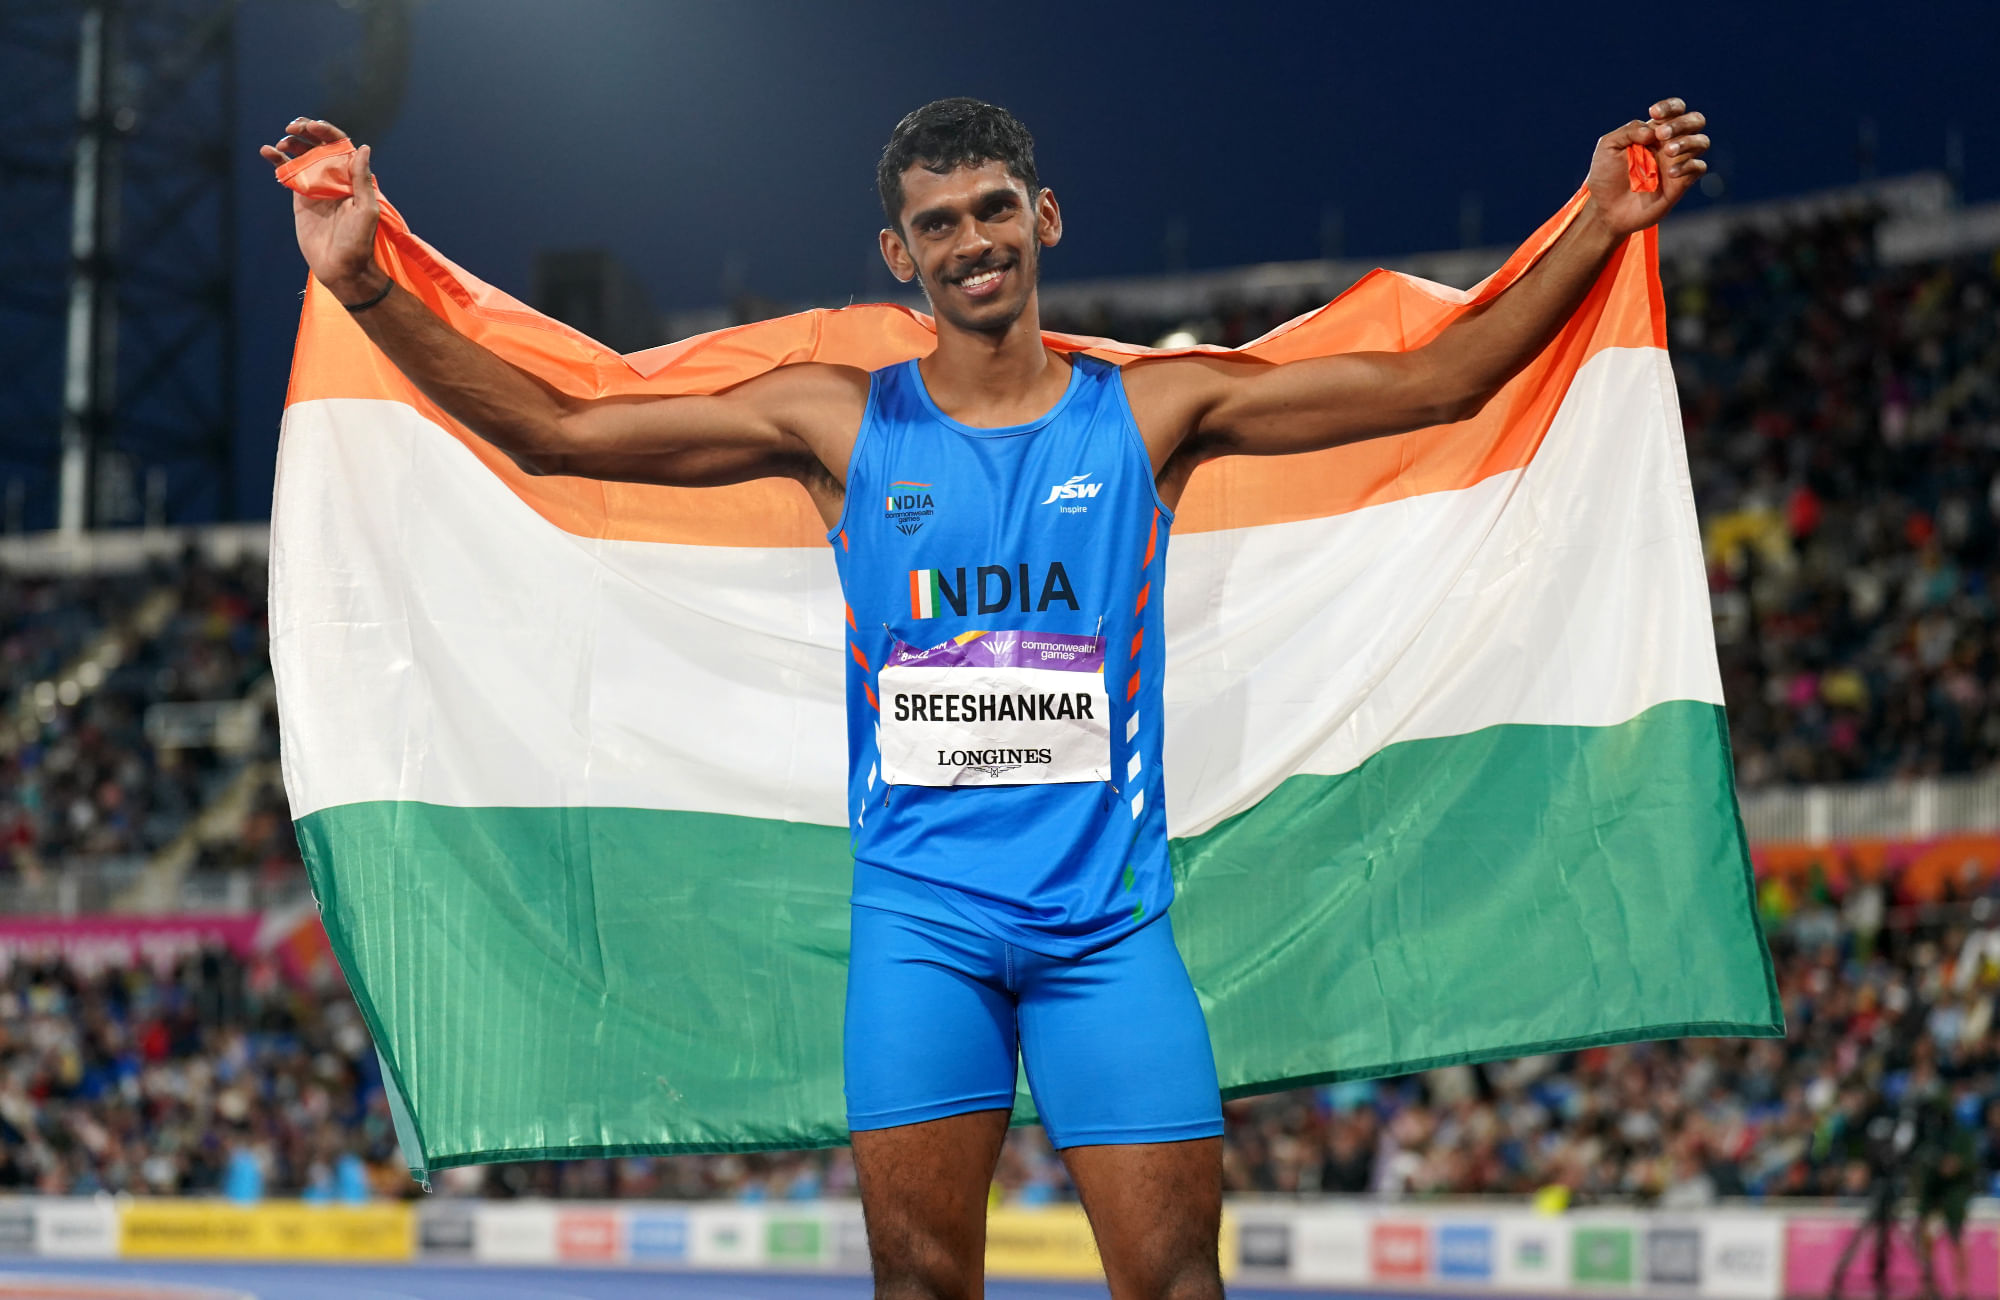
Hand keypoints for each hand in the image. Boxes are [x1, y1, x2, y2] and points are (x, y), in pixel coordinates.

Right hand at [259, 118, 386, 304]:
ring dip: (290, 144)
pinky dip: (277, 160)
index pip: (339, 145)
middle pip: (318, 145)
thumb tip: (362, 147)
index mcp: (352, 177)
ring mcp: (316, 186)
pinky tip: (267, 152)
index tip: (311, 126)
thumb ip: (362, 179)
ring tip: (280, 144)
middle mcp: (334, 177)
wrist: (340, 268)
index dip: (326, 131)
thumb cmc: (358, 241)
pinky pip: (288, 173)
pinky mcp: (300, 197)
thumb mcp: (366, 210)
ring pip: (301, 156)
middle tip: (292, 128)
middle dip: (305, 132)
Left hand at [1583, 98, 1709, 237]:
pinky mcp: (1681, 184)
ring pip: (1701, 142)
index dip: (1670, 106)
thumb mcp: (1608, 147)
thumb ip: (1628, 131)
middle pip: (1696, 120)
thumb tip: (1653, 130)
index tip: (1654, 113)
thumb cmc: (1606, 176)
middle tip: (1661, 135)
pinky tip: (1669, 174)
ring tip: (1667, 152)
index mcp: (1654, 131)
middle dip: (1682, 122)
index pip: (1675, 109)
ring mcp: (1677, 163)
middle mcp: (1669, 144)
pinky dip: (1688, 166)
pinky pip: (1698, 167)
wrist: (1605, 209)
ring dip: (1687, 142)